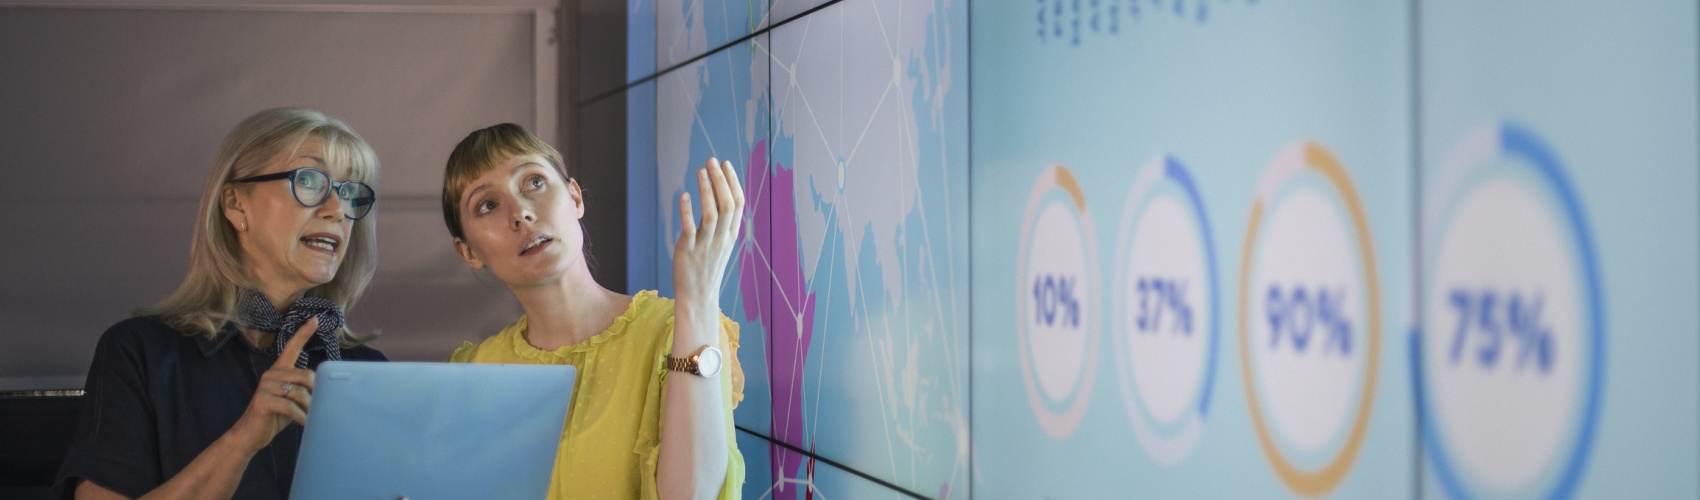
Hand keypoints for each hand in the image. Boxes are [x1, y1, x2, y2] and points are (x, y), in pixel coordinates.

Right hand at [231, 318, 317, 452]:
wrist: (250, 434)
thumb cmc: (275, 416)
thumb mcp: (293, 400)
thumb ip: (305, 390)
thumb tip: (326, 389)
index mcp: (279, 370)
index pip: (291, 348)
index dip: (303, 334)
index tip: (314, 319)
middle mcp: (272, 374)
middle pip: (307, 377)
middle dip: (315, 394)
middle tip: (316, 408)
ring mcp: (266, 386)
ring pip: (300, 393)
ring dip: (309, 409)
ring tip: (309, 418)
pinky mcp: (263, 401)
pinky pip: (291, 407)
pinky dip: (301, 417)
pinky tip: (305, 423)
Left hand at [673, 157, 745, 306]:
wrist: (698, 295)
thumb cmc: (707, 266)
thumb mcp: (720, 243)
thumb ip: (721, 221)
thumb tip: (718, 193)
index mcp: (731, 234)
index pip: (738, 204)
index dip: (733, 182)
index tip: (725, 164)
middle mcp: (721, 238)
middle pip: (727, 205)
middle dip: (721, 180)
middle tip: (712, 160)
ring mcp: (706, 245)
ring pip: (711, 214)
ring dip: (707, 190)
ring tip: (700, 170)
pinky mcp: (688, 251)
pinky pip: (690, 228)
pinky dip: (687, 211)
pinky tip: (684, 195)